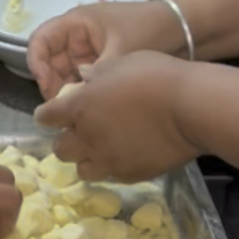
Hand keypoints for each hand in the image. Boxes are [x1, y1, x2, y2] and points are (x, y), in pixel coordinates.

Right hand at [27, 0, 185, 99]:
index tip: (45, 85)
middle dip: (51, 83)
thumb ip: (96, 74)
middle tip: (61, 107)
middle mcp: (77, 37)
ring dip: (66, 91)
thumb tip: (75, 100)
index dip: (36, 62)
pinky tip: (88, 109)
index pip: (41, 40)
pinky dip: (81, 93)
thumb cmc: (151, 31)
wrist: (186, 31)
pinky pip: (81, 81)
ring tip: (75, 111)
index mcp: (77, 23)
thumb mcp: (120, 51)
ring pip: (64, 74)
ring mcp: (89, 51)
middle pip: (50, 61)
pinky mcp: (101, 65)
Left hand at [34, 51, 200, 182]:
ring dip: (87, 158)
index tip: (55, 113)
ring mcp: (108, 160)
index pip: (46, 117)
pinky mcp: (131, 175)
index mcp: (78, 108)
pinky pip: (112, 175)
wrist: (192, 107)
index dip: (48, 115)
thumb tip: (82, 76)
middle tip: (83, 129)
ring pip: (82, 168)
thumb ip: (97, 74)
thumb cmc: (156, 76)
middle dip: (67, 139)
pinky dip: (113, 166)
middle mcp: (87, 138)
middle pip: (59, 149)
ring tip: (103, 147)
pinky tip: (127, 154)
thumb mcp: (121, 62)